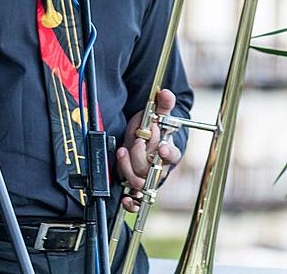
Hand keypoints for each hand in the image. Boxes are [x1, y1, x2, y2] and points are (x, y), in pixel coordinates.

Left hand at [116, 88, 182, 212]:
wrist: (144, 144)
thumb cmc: (151, 131)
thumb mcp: (154, 116)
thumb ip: (162, 105)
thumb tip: (166, 92)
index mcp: (167, 151)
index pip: (172, 155)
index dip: (167, 153)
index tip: (161, 147)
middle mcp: (159, 168)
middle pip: (152, 169)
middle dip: (140, 154)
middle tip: (134, 141)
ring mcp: (148, 178)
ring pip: (141, 182)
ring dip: (129, 168)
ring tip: (121, 151)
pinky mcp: (136, 186)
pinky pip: (137, 200)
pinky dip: (132, 202)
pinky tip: (125, 198)